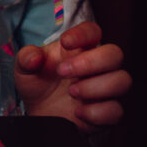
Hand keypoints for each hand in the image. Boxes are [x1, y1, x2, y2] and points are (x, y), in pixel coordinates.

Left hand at [14, 21, 130, 131]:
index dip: (83, 34)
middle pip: (115, 54)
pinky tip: (78, 112)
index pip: (93, 31)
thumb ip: (26, 59)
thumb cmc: (38, 85)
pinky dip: (96, 112)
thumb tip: (34, 58)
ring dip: (95, 87)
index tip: (65, 42)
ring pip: (122, 81)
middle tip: (63, 72)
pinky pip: (116, 110)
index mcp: (79, 49)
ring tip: (72, 92)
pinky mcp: (108, 112)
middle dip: (90, 62)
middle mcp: (97, 66)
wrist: (40, 115)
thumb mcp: (24, 70)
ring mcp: (105, 89)